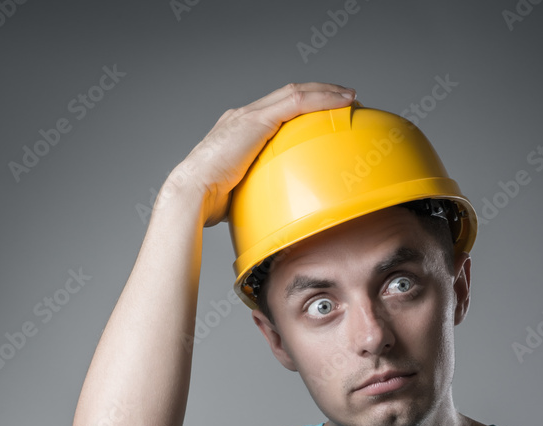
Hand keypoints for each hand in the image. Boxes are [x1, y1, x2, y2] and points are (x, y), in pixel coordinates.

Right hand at [159, 81, 355, 227]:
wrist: (192, 194)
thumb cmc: (209, 203)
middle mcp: (243, 116)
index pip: (276, 111)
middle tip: (345, 98)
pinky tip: (342, 101)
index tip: (324, 114)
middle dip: (318, 94)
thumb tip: (274, 215)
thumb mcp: (241, 193)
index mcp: (239, 131)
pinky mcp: (257, 120)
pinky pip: (297, 102)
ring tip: (350, 97)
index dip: (301, 109)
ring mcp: (249, 115)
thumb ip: (257, 192)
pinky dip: (322, 99)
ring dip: (325, 92)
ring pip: (295, 93)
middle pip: (288, 96)